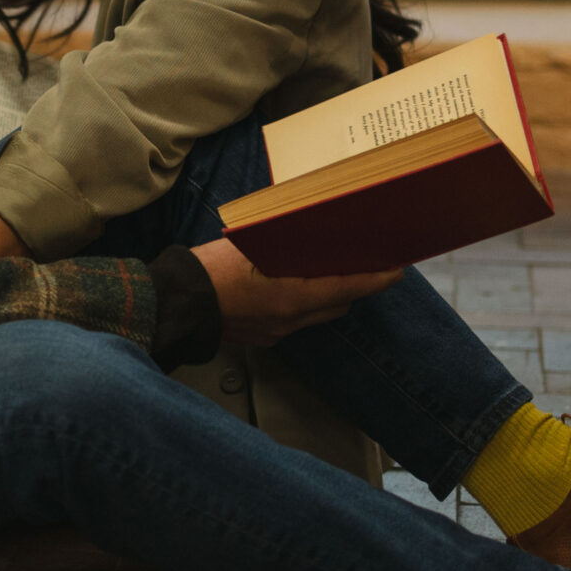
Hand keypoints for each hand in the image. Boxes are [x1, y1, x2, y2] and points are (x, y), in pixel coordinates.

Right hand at [191, 237, 401, 346]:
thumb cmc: (208, 270)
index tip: (396, 270)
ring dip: (327, 296)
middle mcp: (290, 320)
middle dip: (353, 286)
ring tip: (326, 272)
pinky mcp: (263, 338)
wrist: (174, 303)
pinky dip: (301, 304)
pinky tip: (289, 286)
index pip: (347, 288)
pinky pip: (294, 321)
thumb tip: (306, 232)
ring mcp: (276, 332)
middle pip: (338, 305)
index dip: (375, 279)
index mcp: (291, 297)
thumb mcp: (250, 245)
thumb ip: (283, 242)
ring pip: (317, 314)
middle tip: (363, 263)